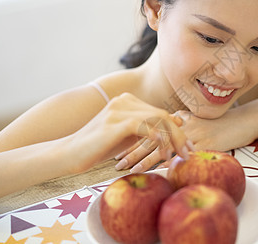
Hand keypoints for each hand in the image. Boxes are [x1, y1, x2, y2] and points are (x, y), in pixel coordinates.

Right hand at [63, 93, 189, 173]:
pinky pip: (143, 126)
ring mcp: (118, 109)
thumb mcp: (128, 137)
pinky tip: (163, 150)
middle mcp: (124, 100)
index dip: (177, 130)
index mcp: (127, 101)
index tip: (188, 148)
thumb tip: (178, 121)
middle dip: (179, 135)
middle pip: (162, 115)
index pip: (160, 113)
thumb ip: (149, 128)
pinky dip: (157, 138)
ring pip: (156, 119)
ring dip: (171, 139)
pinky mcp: (114, 122)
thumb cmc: (98, 147)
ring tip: (177, 156)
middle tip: (189, 153)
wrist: (68, 153)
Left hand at [114, 107, 253, 171]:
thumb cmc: (221, 121)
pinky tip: (157, 171)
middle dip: (132, 151)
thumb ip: (182, 122)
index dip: (134, 140)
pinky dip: (168, 162)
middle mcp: (182, 125)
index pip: (150, 130)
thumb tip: (169, 128)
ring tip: (130, 169)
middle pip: (152, 137)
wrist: (245, 119)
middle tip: (116, 162)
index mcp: (178, 119)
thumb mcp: (199, 119)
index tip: (119, 150)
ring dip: (145, 159)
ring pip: (163, 146)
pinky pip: (183, 154)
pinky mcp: (205, 143)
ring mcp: (193, 134)